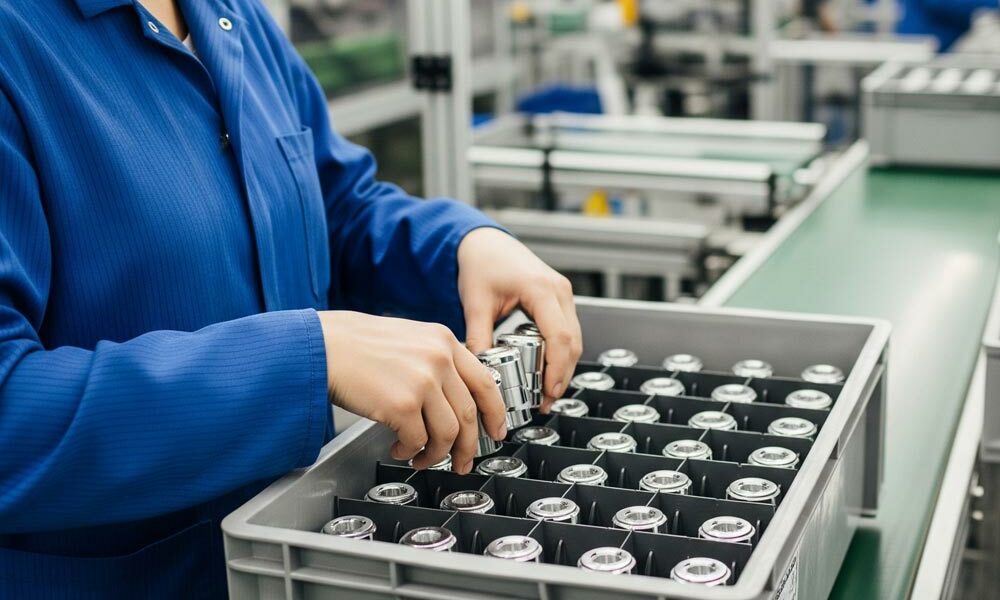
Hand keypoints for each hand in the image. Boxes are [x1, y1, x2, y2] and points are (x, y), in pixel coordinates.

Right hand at [318, 311, 506, 473]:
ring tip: (421, 458)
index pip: (484, 381)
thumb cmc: (355, 346)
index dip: (494, 412)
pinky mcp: (402, 404)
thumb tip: (452, 400)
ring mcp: (423, 380)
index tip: (496, 430)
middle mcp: (439, 358)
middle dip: (467, 446)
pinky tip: (399, 447)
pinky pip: (419, 440)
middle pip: (469, 413)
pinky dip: (411, 450)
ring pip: (448, 433)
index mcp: (443, 340)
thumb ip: (435, 361)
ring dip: (436, 453)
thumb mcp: (408, 340)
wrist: (321, 346)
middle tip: (461, 462)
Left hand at [458, 228, 582, 411]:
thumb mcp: (475, 302)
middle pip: (573, 342)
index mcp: (540, 288)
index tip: (548, 391)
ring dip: (563, 367)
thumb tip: (481, 371)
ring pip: (574, 339)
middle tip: (546, 401)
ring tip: (545, 392)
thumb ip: (479, 337)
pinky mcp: (559, 299)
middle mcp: (558, 290)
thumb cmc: (482, 263)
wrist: (485, 242)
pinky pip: (567, 331)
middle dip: (562, 375)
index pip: (559, 336)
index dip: (557, 368)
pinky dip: (561, 353)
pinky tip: (547, 371)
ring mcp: (562, 294)